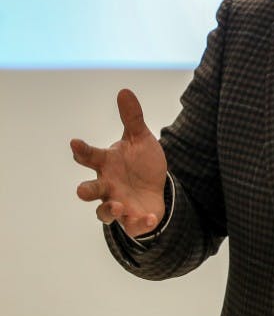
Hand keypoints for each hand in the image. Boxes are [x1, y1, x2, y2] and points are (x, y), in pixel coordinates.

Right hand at [71, 89, 167, 237]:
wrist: (156, 189)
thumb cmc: (141, 163)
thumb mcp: (140, 139)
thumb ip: (132, 118)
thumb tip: (124, 90)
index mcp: (107, 164)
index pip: (90, 156)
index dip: (82, 150)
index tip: (75, 143)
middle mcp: (107, 185)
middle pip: (90, 190)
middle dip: (85, 190)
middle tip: (82, 190)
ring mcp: (117, 203)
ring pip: (105, 212)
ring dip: (109, 209)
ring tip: (118, 205)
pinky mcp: (131, 220)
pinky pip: (132, 225)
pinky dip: (140, 222)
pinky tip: (148, 217)